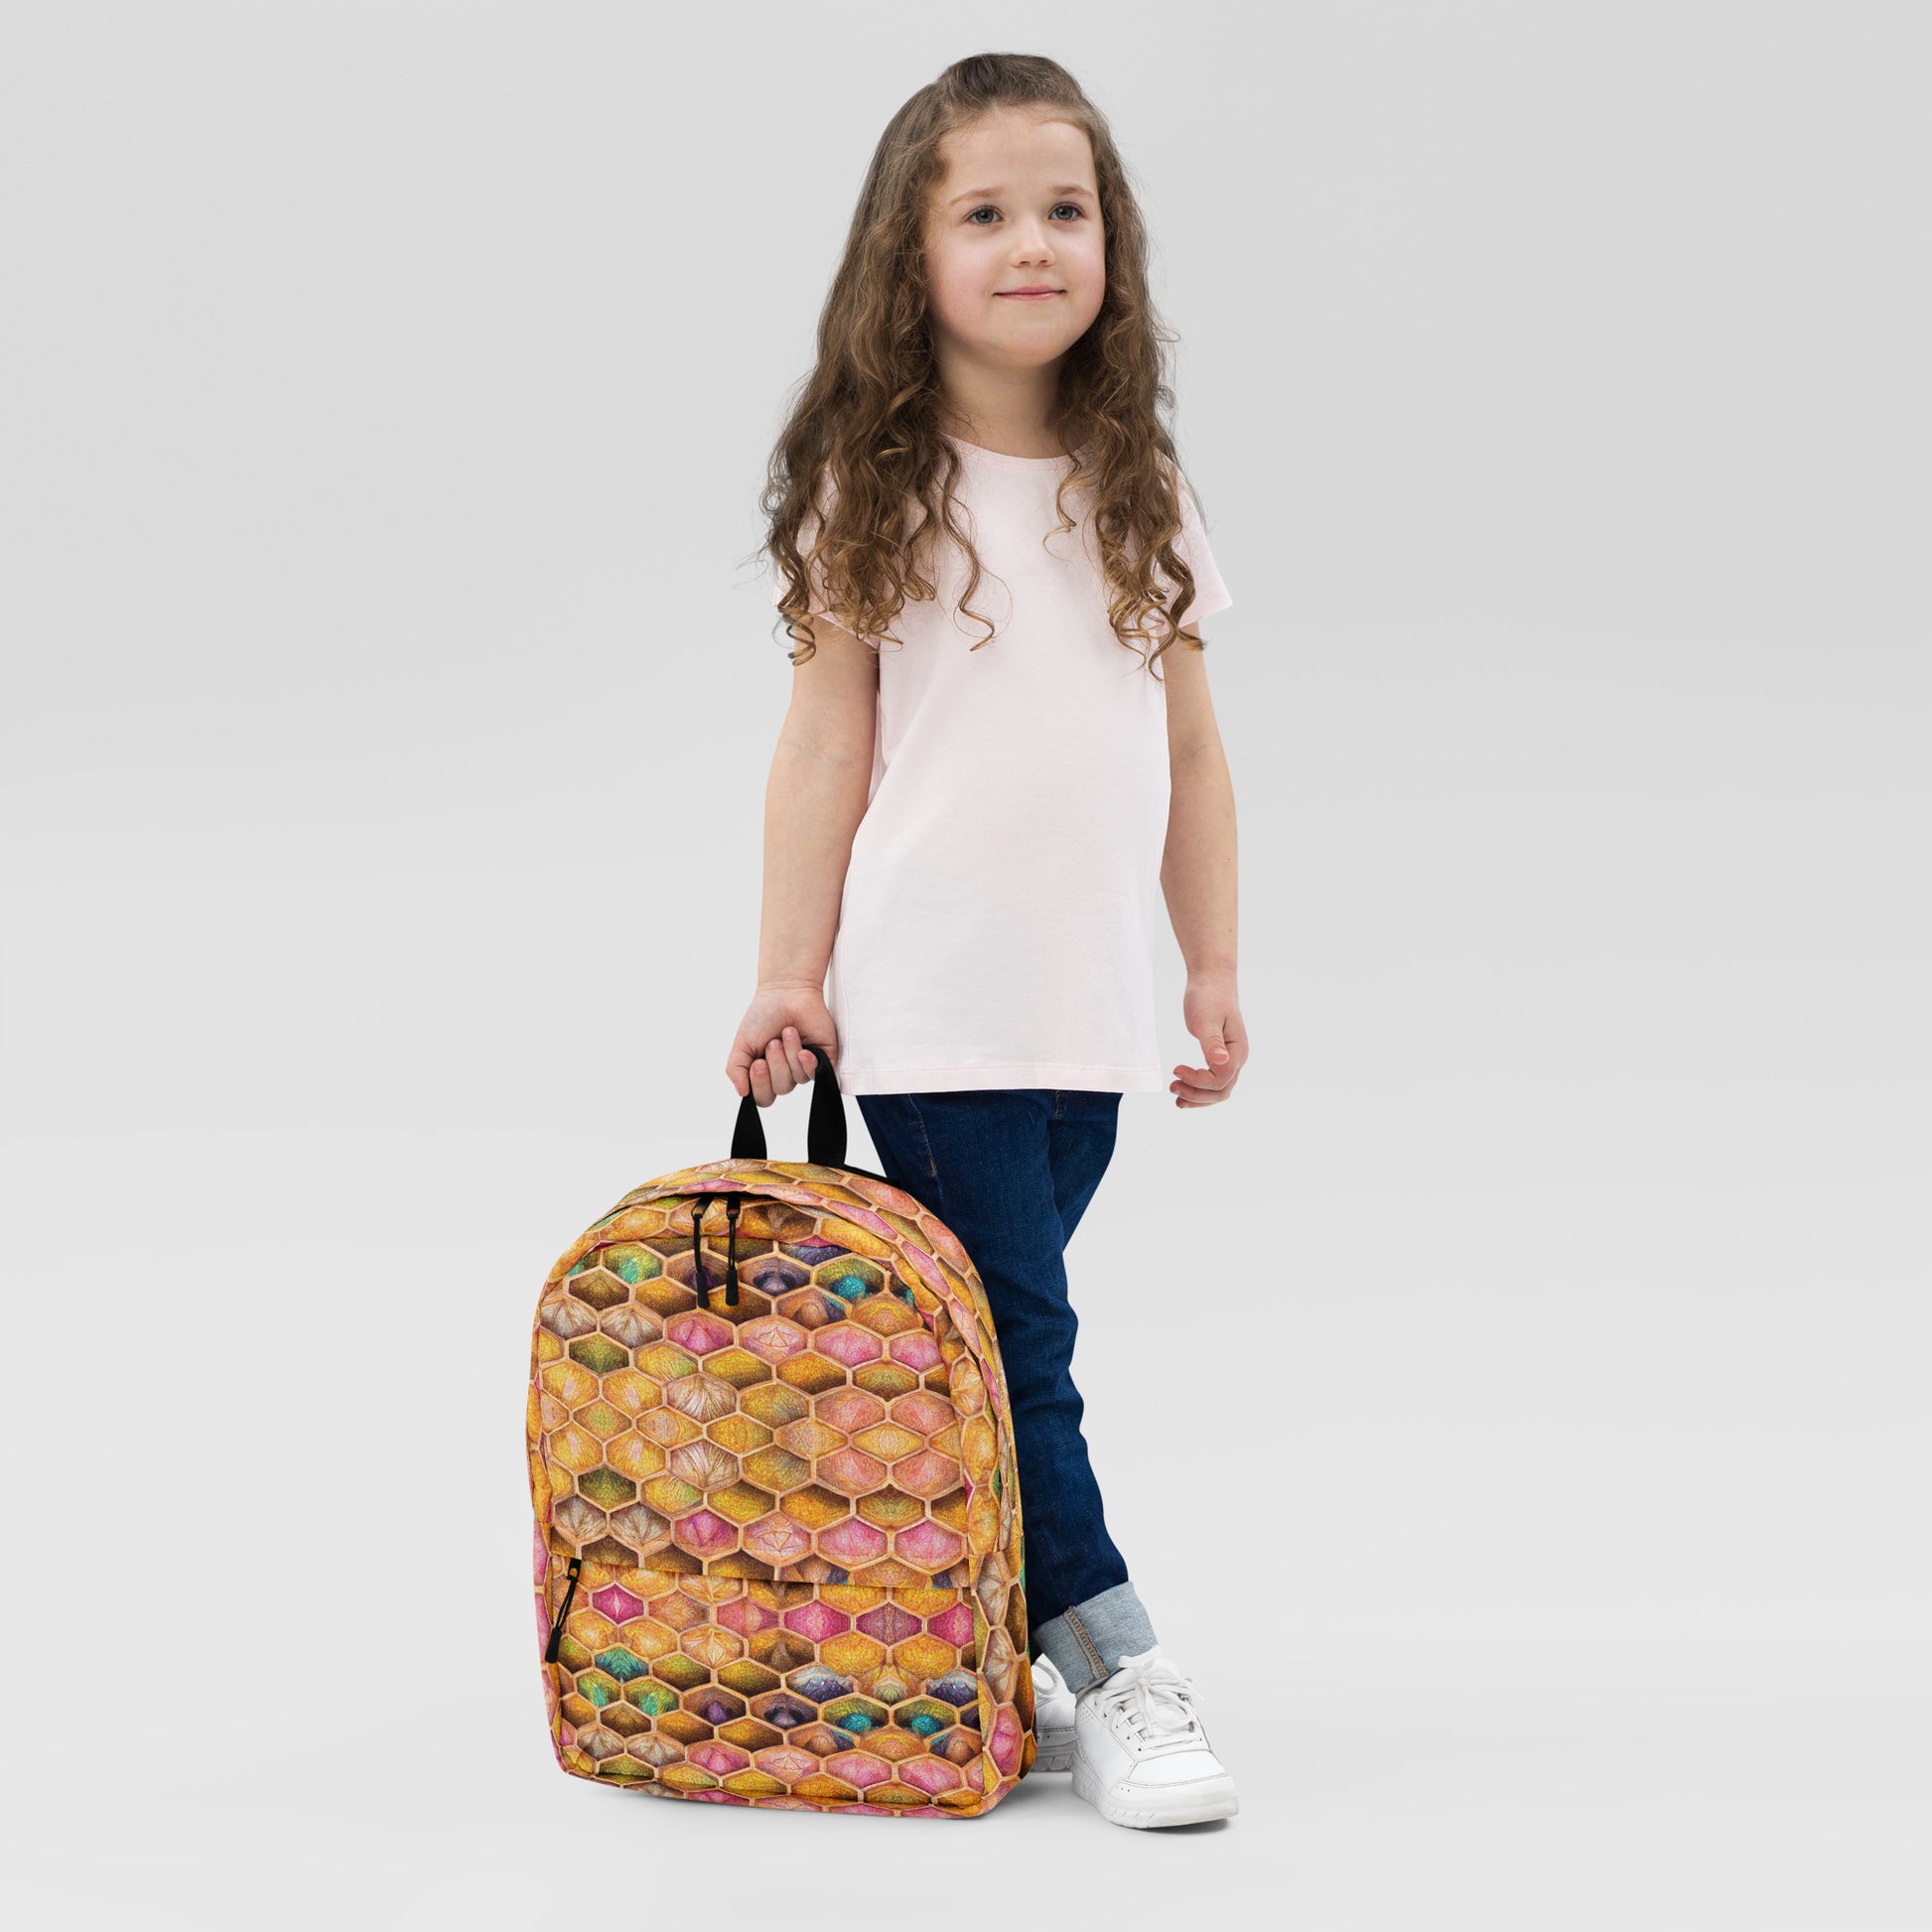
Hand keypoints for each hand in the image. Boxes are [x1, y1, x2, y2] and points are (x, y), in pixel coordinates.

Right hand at [727, 987, 837, 1105]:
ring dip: (789, 1055)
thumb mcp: (742, 1044)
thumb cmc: (763, 1016)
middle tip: (773, 1042)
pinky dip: (807, 1063)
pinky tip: (804, 1051)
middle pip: (781, 1089)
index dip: (760, 1085)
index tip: (757, 1063)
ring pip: (797, 1079)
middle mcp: (785, 1073)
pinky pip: (816, 1074)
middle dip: (775, 1064)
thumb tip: (742, 1094)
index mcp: (765, 1074)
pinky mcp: (823, 1059)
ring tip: (787, 1032)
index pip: (763, 1097)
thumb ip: (736, 1070)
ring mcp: (804, 1067)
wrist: (786, 992)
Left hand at [1172, 972, 1245, 1107]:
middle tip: (1172, 1088)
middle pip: (1221, 1091)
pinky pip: (1213, 1081)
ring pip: (1218, 1090)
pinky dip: (1199, 1089)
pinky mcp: (1219, 1056)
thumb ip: (1212, 1042)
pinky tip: (1184, 1089)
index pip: (1221, 1079)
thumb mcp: (1206, 1019)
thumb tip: (1221, 1061)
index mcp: (1237, 1050)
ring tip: (1176, 1095)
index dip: (1198, 1080)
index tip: (1175, 1069)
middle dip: (1197, 1095)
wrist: (1211, 980)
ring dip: (1198, 1097)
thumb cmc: (1209, 996)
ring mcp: (1230, 1058)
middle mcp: (1237, 1058)